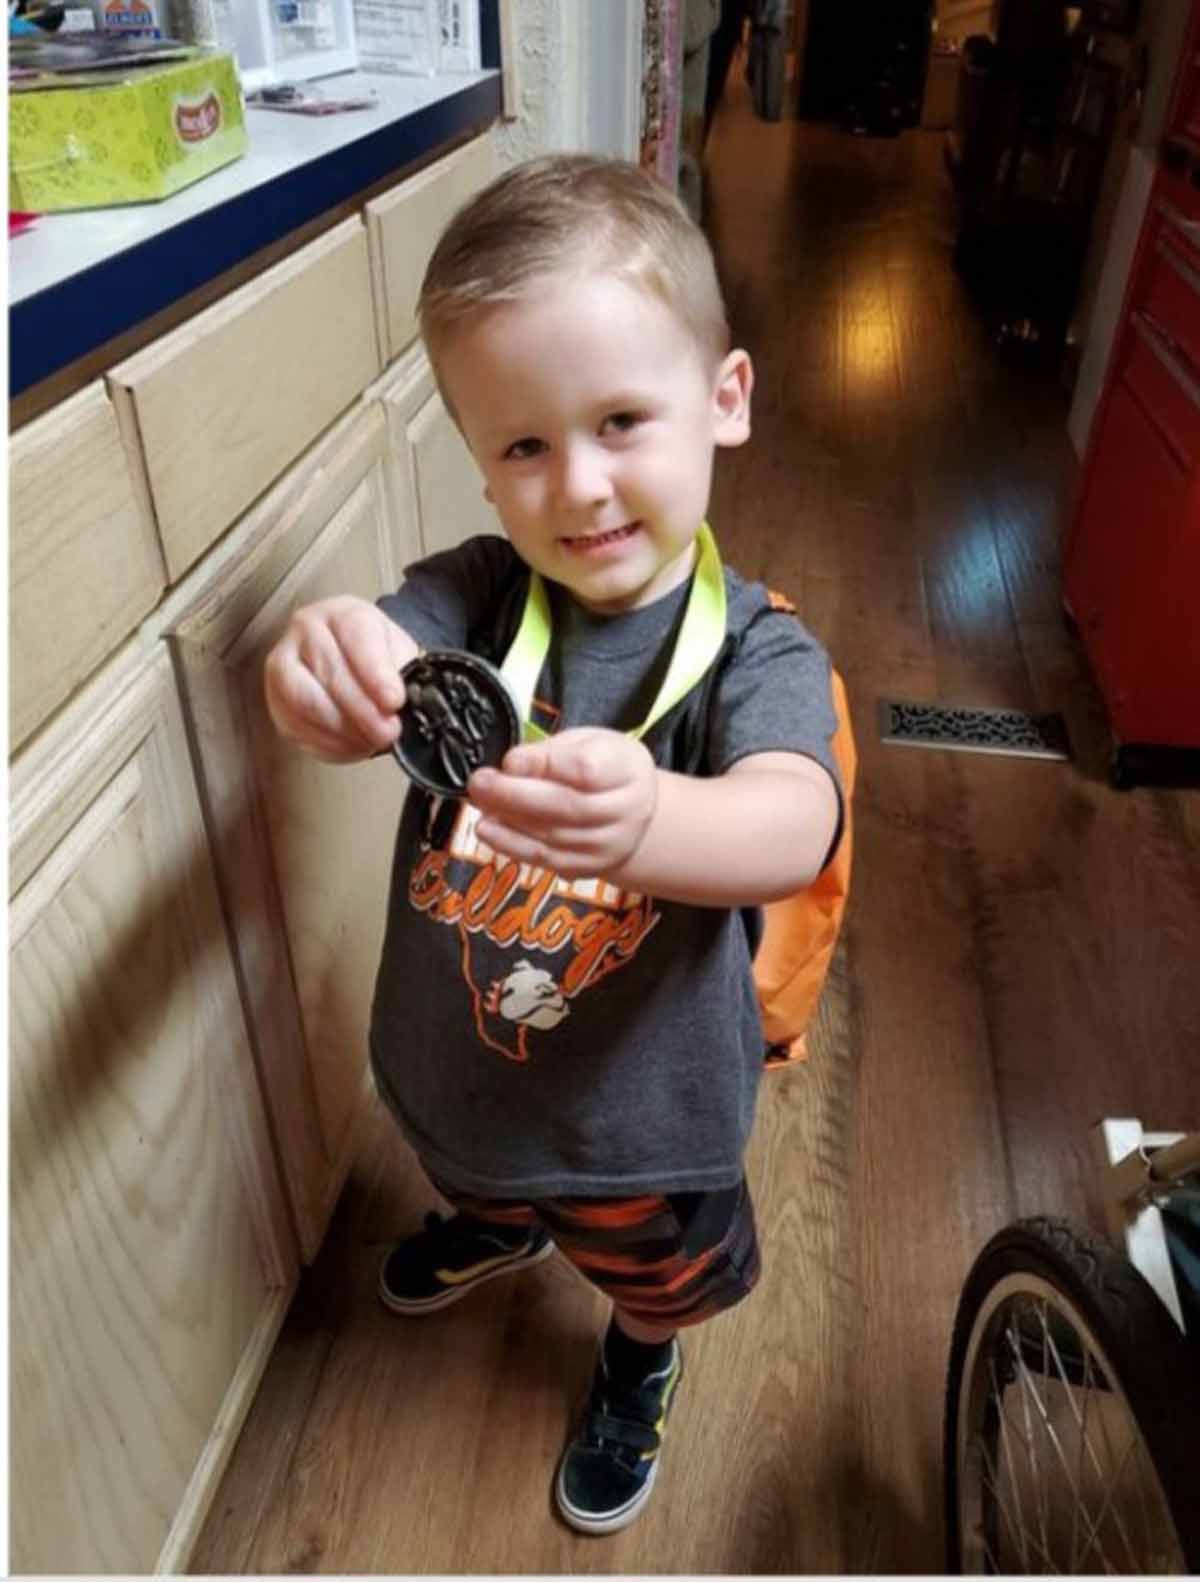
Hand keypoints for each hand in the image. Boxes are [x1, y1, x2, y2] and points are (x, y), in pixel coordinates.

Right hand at [263, 596, 417, 761]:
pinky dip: (329, 744)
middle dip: (363, 710)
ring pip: (306, 702)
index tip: (394, 701)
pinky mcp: (276, 701)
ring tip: (372, 740)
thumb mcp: (400, 652)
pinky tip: (353, 746)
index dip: (375, 673)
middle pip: (328, 672)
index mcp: (342, 612)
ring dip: (343, 730)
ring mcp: (283, 665)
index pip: (355, 636)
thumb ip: (401, 672)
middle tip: (388, 731)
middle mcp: (305, 631)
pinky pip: (297, 728)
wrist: (355, 662)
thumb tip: (397, 705)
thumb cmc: (378, 656)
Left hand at [468, 728, 657, 879]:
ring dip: (507, 822)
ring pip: (552, 838)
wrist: (634, 812)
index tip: (510, 760)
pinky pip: (546, 861)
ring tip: (480, 804)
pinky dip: (512, 846)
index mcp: (627, 770)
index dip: (544, 765)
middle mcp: (626, 811)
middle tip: (479, 783)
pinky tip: (490, 830)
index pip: (586, 770)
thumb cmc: (605, 767)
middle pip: (566, 807)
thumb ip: (551, 752)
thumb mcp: (587, 742)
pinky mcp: (589, 868)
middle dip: (514, 795)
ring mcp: (609, 845)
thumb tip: (512, 766)